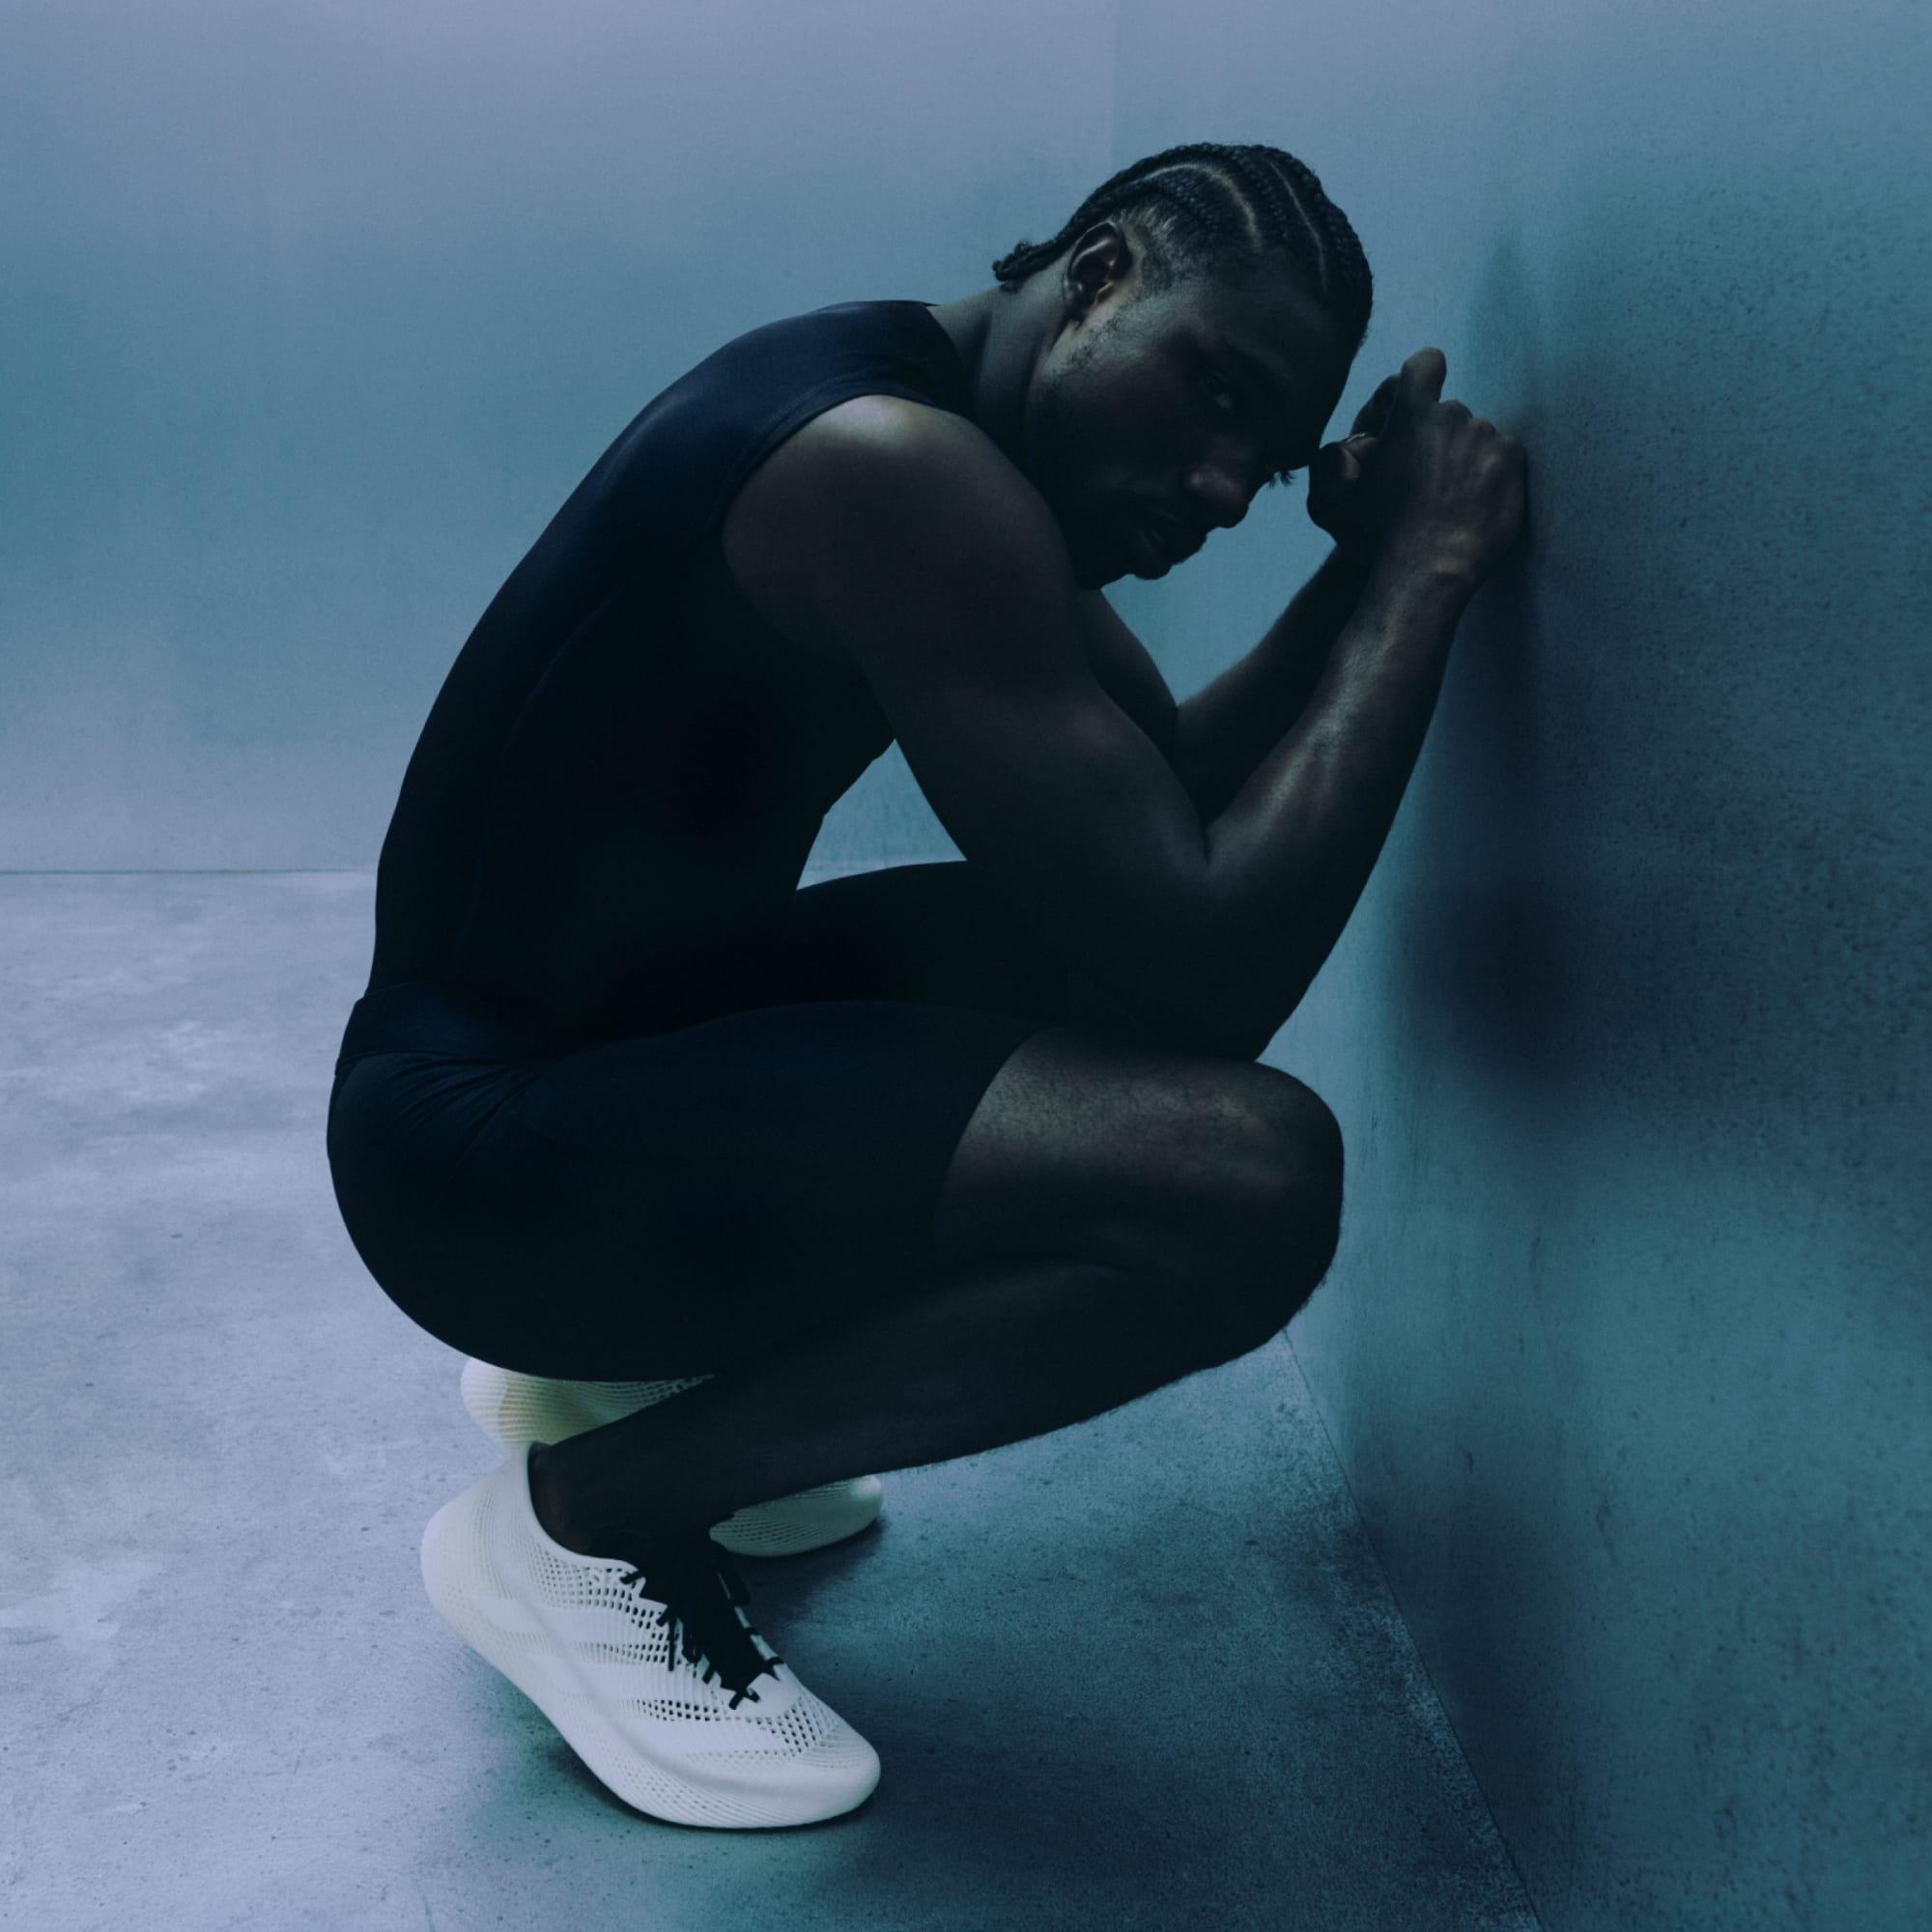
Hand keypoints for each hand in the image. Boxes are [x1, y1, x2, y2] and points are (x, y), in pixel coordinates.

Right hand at [1308, 351, 1527, 584]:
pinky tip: (1474, 506)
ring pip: (1477, 437)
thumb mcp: (1333, 503)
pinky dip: (1492, 477)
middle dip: (1439, 437)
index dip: (1424, 374)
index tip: (1421, 396)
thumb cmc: (1378, 539)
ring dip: (1466, 459)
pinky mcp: (1513, 466)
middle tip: (1425, 480)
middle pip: (1450, 412)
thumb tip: (1346, 445)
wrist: (1427, 573)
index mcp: (1411, 417)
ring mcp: (1488, 441)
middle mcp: (1454, 419)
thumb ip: (1332, 462)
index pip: (1425, 364)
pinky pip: (1504, 458)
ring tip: (1451, 501)